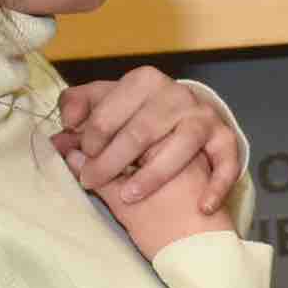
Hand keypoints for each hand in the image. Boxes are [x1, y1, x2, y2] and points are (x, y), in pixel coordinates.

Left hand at [59, 71, 241, 256]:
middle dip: (112, 160)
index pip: (111, 107)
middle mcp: (177, 94)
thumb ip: (80, 110)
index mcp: (144, 81)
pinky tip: (202, 206)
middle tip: (91, 181)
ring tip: (129, 197)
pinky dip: (216, 185)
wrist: (184, 118)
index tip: (81, 154)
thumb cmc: (135, 114)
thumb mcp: (106, 104)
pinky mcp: (225, 138)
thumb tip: (62, 131)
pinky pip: (225, 162)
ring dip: (154, 175)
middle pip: (142, 130)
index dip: (92, 134)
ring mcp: (204, 116)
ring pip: (182, 145)